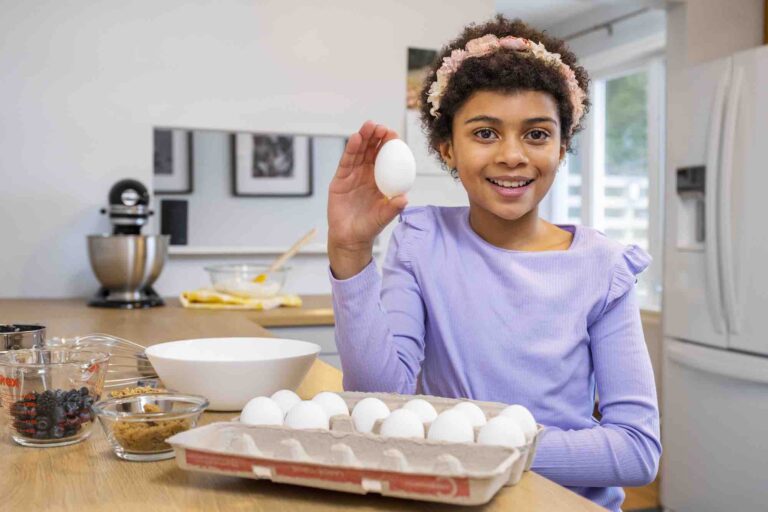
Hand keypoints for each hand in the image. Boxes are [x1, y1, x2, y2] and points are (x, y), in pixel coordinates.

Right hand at [327, 121, 408, 277]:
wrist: (349, 238)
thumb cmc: (369, 227)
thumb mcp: (383, 217)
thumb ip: (393, 208)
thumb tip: (405, 199)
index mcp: (382, 180)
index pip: (387, 158)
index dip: (390, 145)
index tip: (394, 134)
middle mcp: (368, 174)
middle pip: (372, 150)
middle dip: (376, 136)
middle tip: (381, 126)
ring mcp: (353, 175)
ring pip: (359, 152)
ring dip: (364, 138)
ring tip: (368, 126)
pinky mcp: (340, 179)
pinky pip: (346, 161)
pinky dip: (351, 149)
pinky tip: (356, 138)